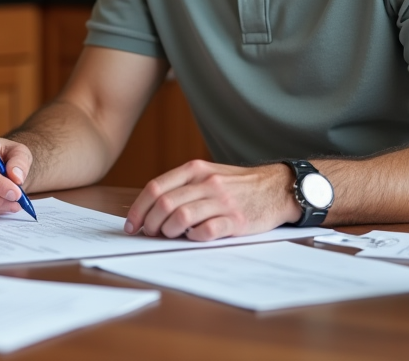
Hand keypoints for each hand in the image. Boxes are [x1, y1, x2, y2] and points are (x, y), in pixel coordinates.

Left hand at [124, 160, 301, 240]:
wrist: (276, 187)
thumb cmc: (237, 185)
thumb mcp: (208, 174)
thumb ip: (183, 187)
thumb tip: (151, 209)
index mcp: (195, 170)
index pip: (156, 187)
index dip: (139, 208)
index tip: (132, 224)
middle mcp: (206, 183)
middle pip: (165, 203)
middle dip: (150, 222)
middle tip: (149, 233)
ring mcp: (222, 201)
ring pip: (182, 216)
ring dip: (168, 230)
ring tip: (169, 236)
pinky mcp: (237, 220)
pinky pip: (207, 230)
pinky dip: (194, 237)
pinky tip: (193, 238)